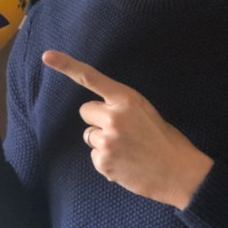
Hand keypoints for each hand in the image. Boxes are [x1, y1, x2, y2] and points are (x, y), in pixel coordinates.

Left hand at [42, 50, 212, 209]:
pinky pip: (94, 156)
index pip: (90, 77)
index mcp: (126, 98)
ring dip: (102, 141)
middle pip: (85, 111)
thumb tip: (98, 116)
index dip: (66, 65)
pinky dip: (106, 160)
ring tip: (127, 148)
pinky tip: (126, 162)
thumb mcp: (145, 111)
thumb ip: (120, 107)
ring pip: (89, 136)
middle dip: (98, 120)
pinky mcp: (103, 162)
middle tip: (122, 130)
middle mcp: (113, 116)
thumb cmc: (164, 139)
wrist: (180, 172)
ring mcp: (107, 141)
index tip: (47, 56)